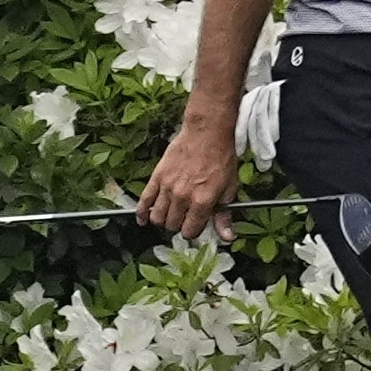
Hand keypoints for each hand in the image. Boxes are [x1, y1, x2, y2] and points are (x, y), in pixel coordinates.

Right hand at [138, 116, 240, 237]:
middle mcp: (183, 197)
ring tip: (169, 216)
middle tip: (183, 219)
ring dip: (162, 221)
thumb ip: (225, 216)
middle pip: (172, 226)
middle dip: (178, 226)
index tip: (195, 226)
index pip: (190, 231)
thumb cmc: (221, 159)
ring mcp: (167, 187)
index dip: (192, 232)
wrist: (207, 133)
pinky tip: (142, 219)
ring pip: (157, 217)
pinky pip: (144, 200)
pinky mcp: (157, 177)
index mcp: (202, 201)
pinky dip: (141, 213)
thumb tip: (227, 238)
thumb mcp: (229, 189)